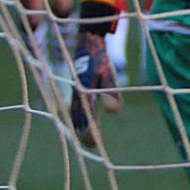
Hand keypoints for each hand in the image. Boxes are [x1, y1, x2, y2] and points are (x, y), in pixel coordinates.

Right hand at [69, 30, 121, 146]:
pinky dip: (78, 115)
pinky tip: (81, 122)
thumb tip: (114, 112)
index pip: (87, 114)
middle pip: (78, 116)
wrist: (88, 43)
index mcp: (84, 90)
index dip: (90, 128)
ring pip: (75, 111)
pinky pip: (75, 105)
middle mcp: (77, 92)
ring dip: (79, 124)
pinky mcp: (77, 87)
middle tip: (90, 145)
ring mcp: (75, 90)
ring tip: (84, 138)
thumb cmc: (99, 59)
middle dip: (83, 130)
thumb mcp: (108, 74)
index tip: (93, 142)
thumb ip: (111, 92)